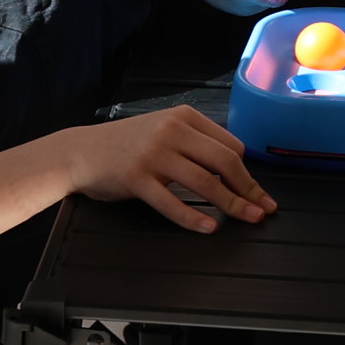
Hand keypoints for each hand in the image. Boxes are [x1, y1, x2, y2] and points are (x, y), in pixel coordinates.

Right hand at [64, 106, 273, 231]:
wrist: (80, 152)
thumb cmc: (125, 145)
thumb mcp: (163, 131)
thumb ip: (195, 142)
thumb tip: (235, 170)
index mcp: (183, 117)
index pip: (230, 145)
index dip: (247, 172)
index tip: (254, 191)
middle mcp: (171, 131)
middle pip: (225, 162)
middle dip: (249, 189)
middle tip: (264, 208)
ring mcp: (153, 154)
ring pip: (205, 182)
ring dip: (232, 204)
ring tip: (249, 219)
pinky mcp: (136, 178)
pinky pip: (172, 202)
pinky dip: (194, 218)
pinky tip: (209, 227)